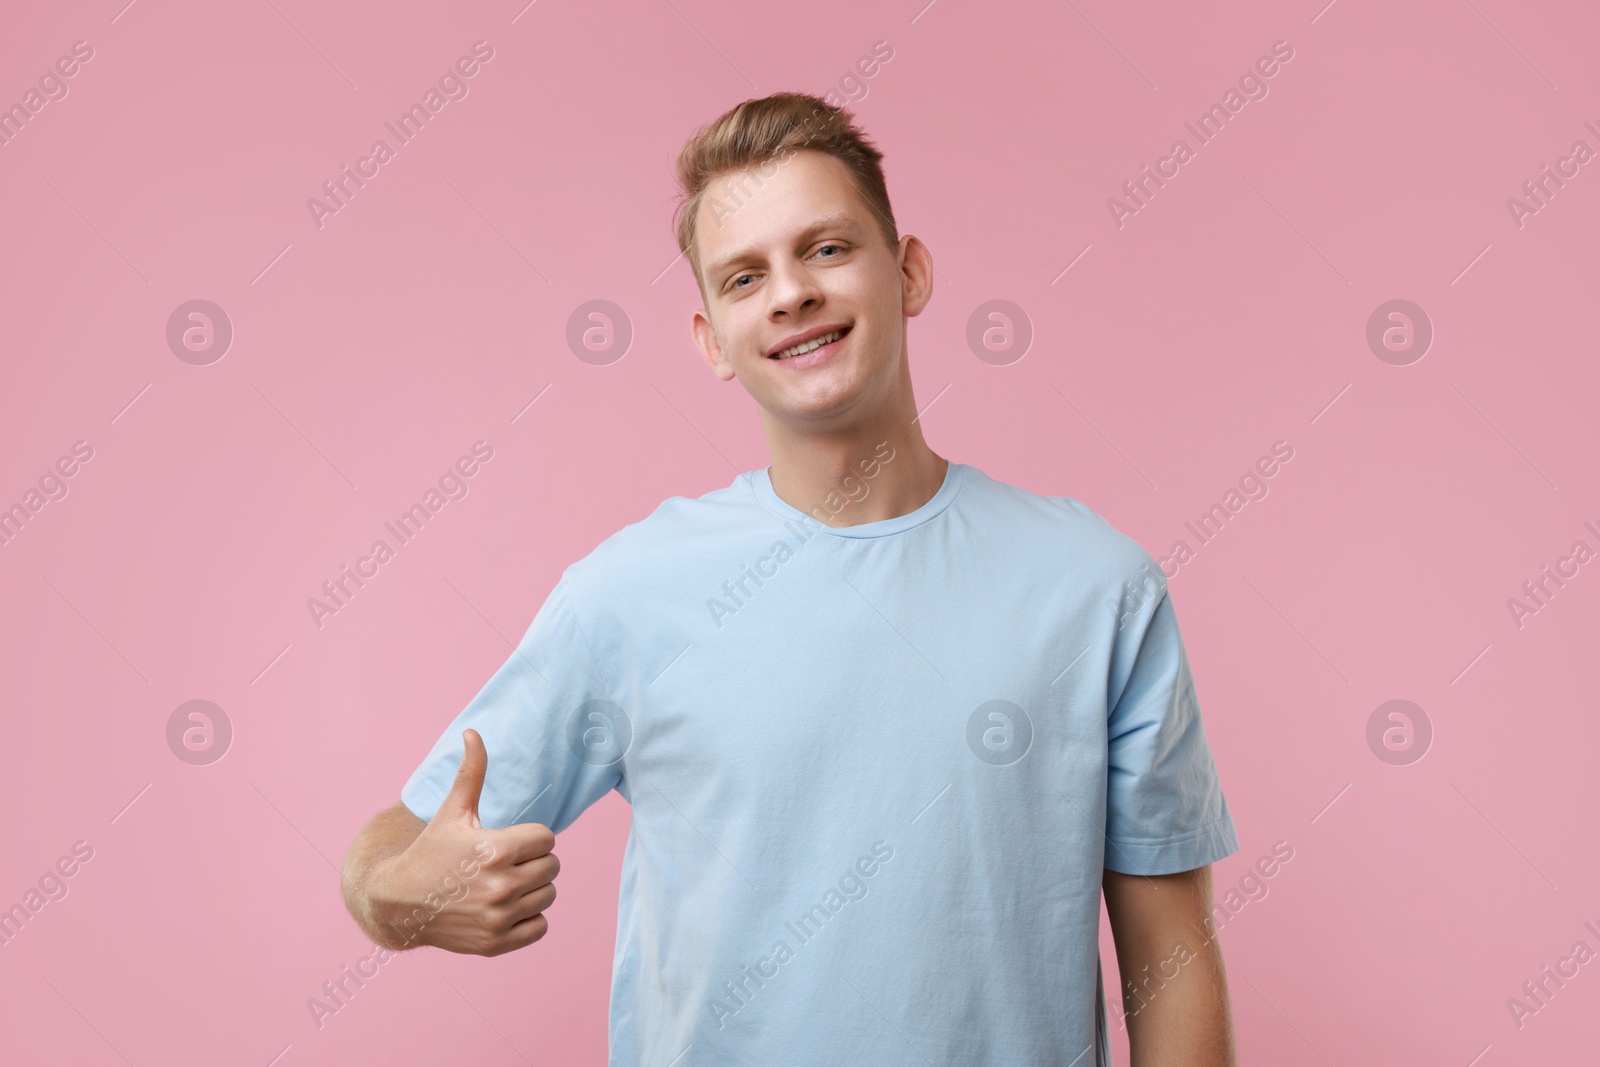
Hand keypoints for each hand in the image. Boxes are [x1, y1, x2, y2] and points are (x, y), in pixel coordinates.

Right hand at [371, 728, 558, 955]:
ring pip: (549, 896)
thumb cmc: (432, 850)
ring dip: (532, 889)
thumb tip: (473, 732)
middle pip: (553, 866)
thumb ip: (471, 773)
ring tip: (501, 885)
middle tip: (503, 864)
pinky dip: (528, 919)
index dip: (529, 837)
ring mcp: (499, 918)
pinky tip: (503, 909)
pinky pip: (541, 927)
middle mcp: (500, 886)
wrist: (400, 903)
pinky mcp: (496, 944)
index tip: (505, 841)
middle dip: (532, 861)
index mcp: (496, 849)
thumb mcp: (452, 811)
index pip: (548, 838)